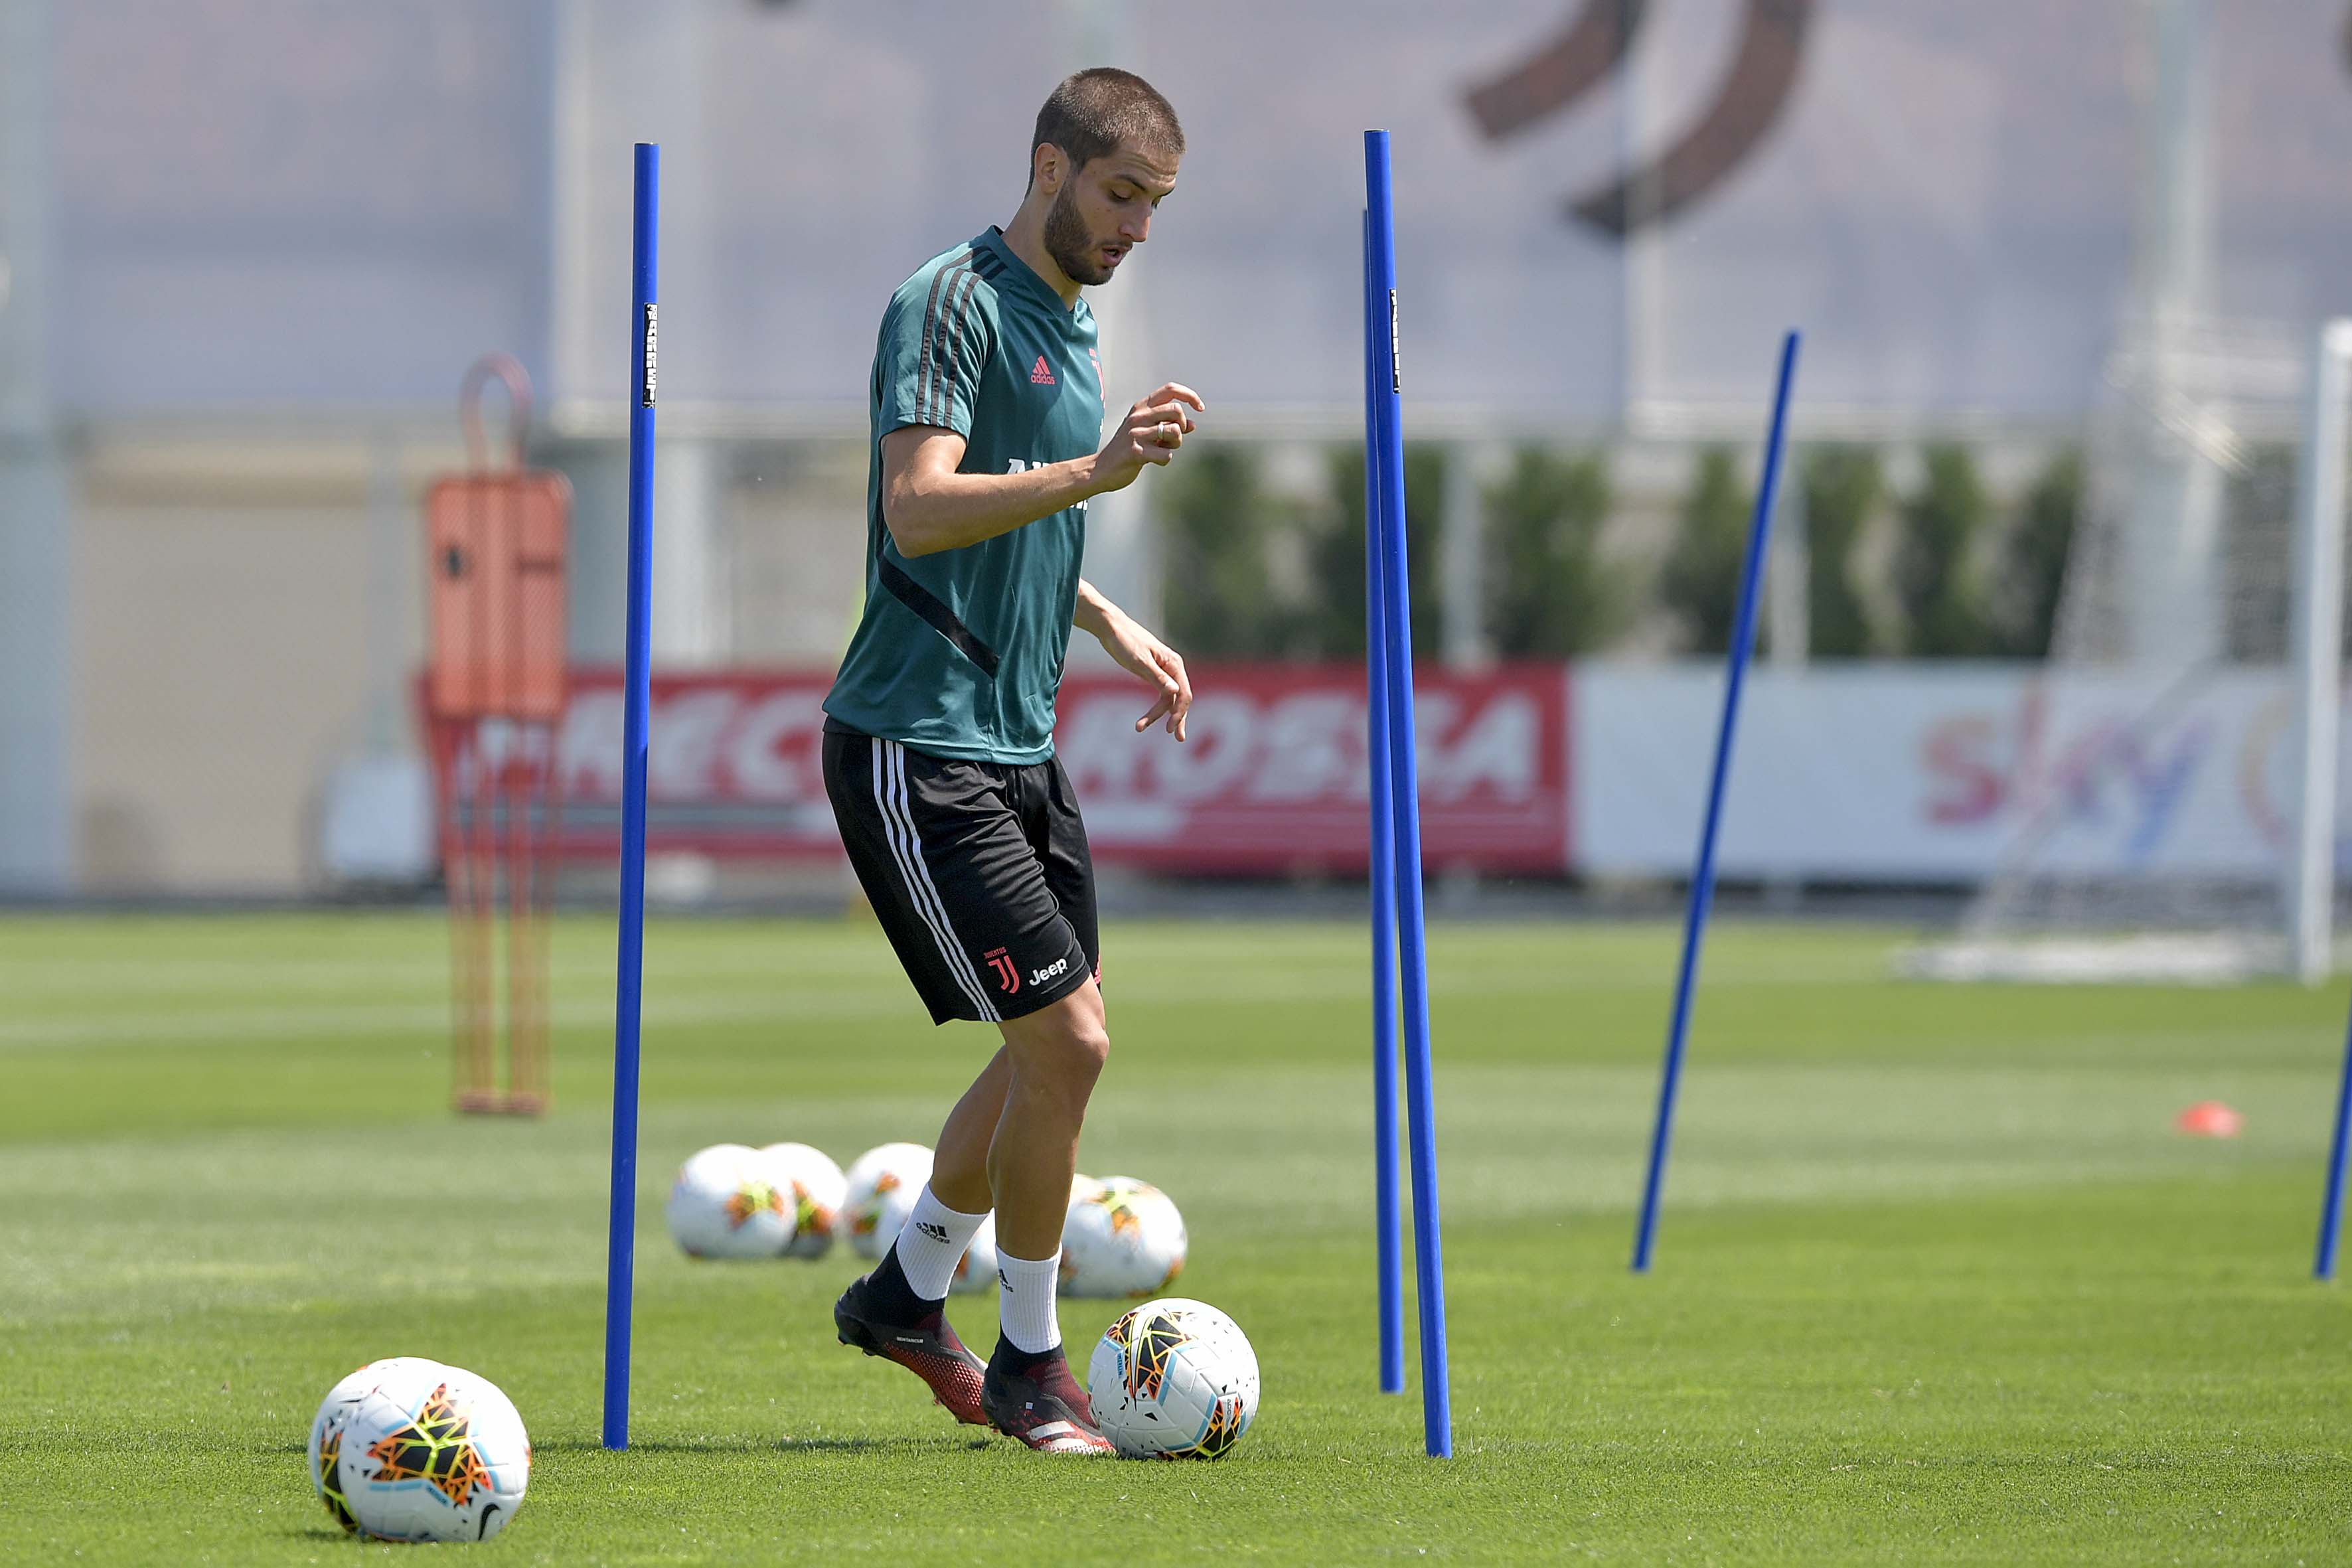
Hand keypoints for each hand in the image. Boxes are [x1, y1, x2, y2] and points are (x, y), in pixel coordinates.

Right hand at [1089, 383, 1204, 493]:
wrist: (1101, 469)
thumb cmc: (1127, 450)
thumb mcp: (1147, 432)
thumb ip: (1168, 426)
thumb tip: (1193, 424)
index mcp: (1141, 407)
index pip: (1170, 390)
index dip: (1190, 395)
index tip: (1200, 408)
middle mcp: (1138, 416)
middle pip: (1177, 410)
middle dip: (1183, 426)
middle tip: (1174, 438)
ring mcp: (1136, 433)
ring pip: (1175, 431)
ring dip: (1176, 444)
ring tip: (1163, 449)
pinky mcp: (1136, 452)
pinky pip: (1166, 455)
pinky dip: (1165, 459)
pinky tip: (1154, 460)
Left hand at [1090, 604, 1192, 741]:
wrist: (1110, 627)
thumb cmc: (1125, 641)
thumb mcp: (1140, 662)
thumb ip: (1158, 677)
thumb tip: (1175, 691)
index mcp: (1174, 664)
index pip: (1183, 693)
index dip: (1179, 713)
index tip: (1168, 728)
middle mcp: (1172, 667)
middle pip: (1179, 698)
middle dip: (1177, 718)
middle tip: (1177, 738)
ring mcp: (1163, 671)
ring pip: (1168, 698)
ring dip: (1158, 715)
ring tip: (1140, 728)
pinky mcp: (1152, 673)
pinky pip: (1159, 694)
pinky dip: (1155, 707)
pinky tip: (1146, 718)